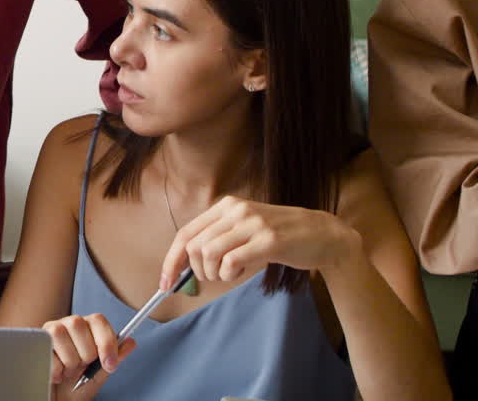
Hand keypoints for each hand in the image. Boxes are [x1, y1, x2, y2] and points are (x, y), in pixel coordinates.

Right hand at [42, 314, 135, 397]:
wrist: (61, 400)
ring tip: (69, 370)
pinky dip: (56, 369)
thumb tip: (131, 341)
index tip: (109, 364)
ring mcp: (50, 332)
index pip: (98, 320)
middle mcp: (68, 325)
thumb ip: (115, 357)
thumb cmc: (79, 385)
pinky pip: (47, 350)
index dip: (105, 341)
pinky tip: (58, 374)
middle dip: (85, 353)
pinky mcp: (35, 343)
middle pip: (78, 323)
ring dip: (69, 361)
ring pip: (61, 334)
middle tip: (82, 366)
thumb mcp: (100, 373)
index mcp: (87, 329)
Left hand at [159, 195, 360, 290]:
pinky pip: (230, 262)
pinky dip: (229, 274)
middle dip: (196, 271)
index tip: (165, 282)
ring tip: (230, 273)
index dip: (172, 260)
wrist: (324, 235)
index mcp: (226, 206)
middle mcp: (236, 210)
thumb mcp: (244, 229)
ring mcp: (252, 224)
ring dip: (214, 274)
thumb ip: (217, 240)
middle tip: (212, 278)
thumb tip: (184, 265)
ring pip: (208, 254)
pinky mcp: (268, 240)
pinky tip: (240, 272)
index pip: (186, 233)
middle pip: (193, 246)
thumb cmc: (281, 237)